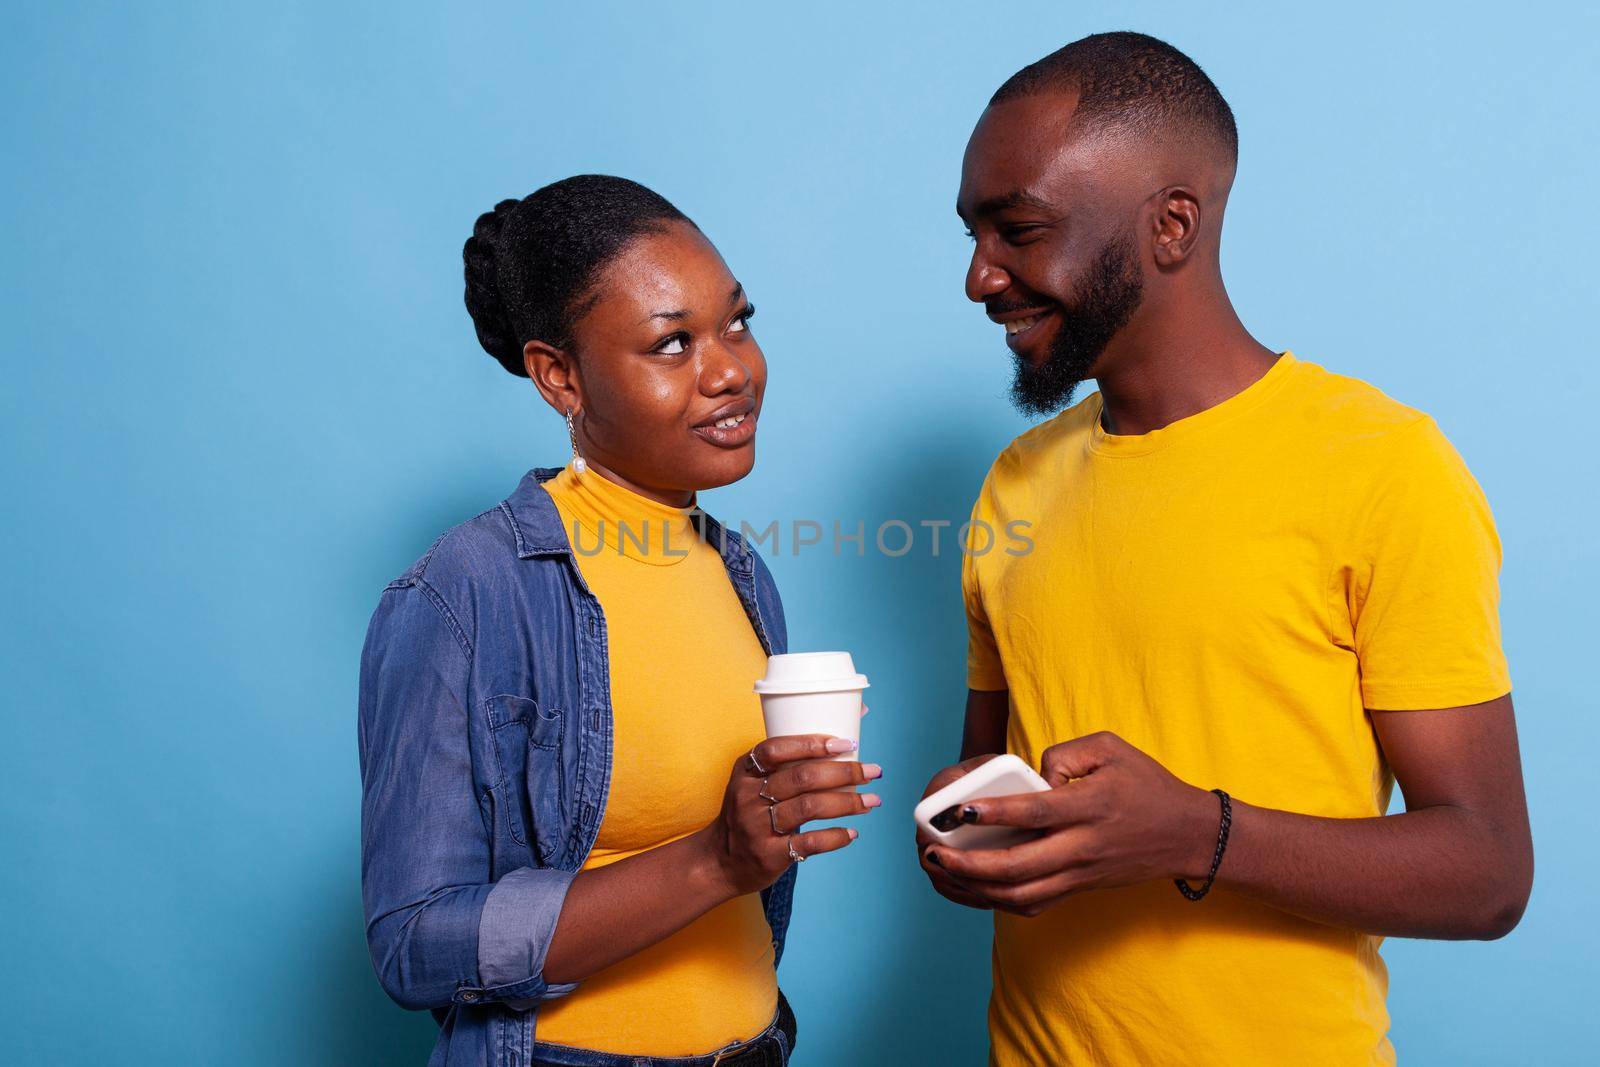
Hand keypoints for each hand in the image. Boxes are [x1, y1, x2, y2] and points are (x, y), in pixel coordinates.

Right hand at [698, 734, 881, 897]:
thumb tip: (847, 734)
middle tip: (872, 771)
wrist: (720, 861)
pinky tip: (852, 832)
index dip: (812, 744)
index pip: (776, 749)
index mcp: (745, 772)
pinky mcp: (769, 855)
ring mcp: (757, 827)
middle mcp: (749, 797)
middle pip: (801, 777)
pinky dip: (835, 837)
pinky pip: (809, 843)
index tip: (846, 743)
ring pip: (809, 808)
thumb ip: (789, 764)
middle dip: (844, 772)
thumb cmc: (748, 812)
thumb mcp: (753, 783)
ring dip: (847, 802)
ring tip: (872, 800)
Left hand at [921, 732, 1216, 916]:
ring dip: (976, 889)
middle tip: (934, 851)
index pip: (1036, 813)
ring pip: (1021, 895)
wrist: (1187, 834)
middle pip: (1019, 867)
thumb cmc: (1146, 784)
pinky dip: (997, 901)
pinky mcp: (1079, 888)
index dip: (996, 813)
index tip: (961, 809)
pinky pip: (1033, 904)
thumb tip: (1032, 773)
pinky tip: (970, 888)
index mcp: (1090, 807)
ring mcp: (1080, 873)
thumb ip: (1065, 751)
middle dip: (970, 864)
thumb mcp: (1111, 747)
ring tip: (942, 871)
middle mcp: (1082, 846)